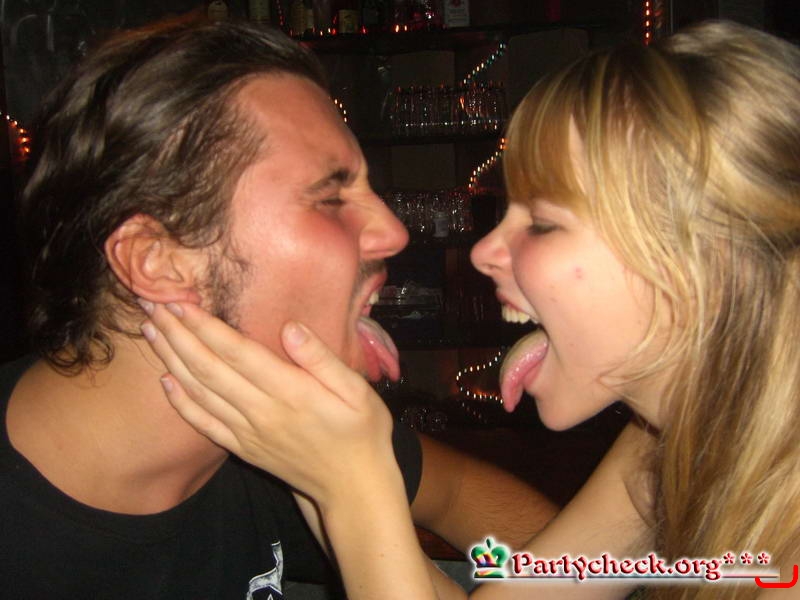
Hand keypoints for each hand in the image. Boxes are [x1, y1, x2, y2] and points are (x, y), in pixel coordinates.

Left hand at [138, 301, 397, 504]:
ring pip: (199, 392)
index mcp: (290, 391)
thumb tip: (290, 328)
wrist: (354, 488)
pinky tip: (165, 382)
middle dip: (177, 334)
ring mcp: (248, 433)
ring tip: (151, 331)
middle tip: (152, 305)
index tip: (180, 302)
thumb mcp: (357, 391)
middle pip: (208, 368)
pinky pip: (204, 425)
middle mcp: (262, 411)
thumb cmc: (362, 432)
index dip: (205, 326)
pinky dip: (180, 402)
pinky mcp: (243, 449)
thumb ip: (322, 359)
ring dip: (171, 360)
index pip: (237, 352)